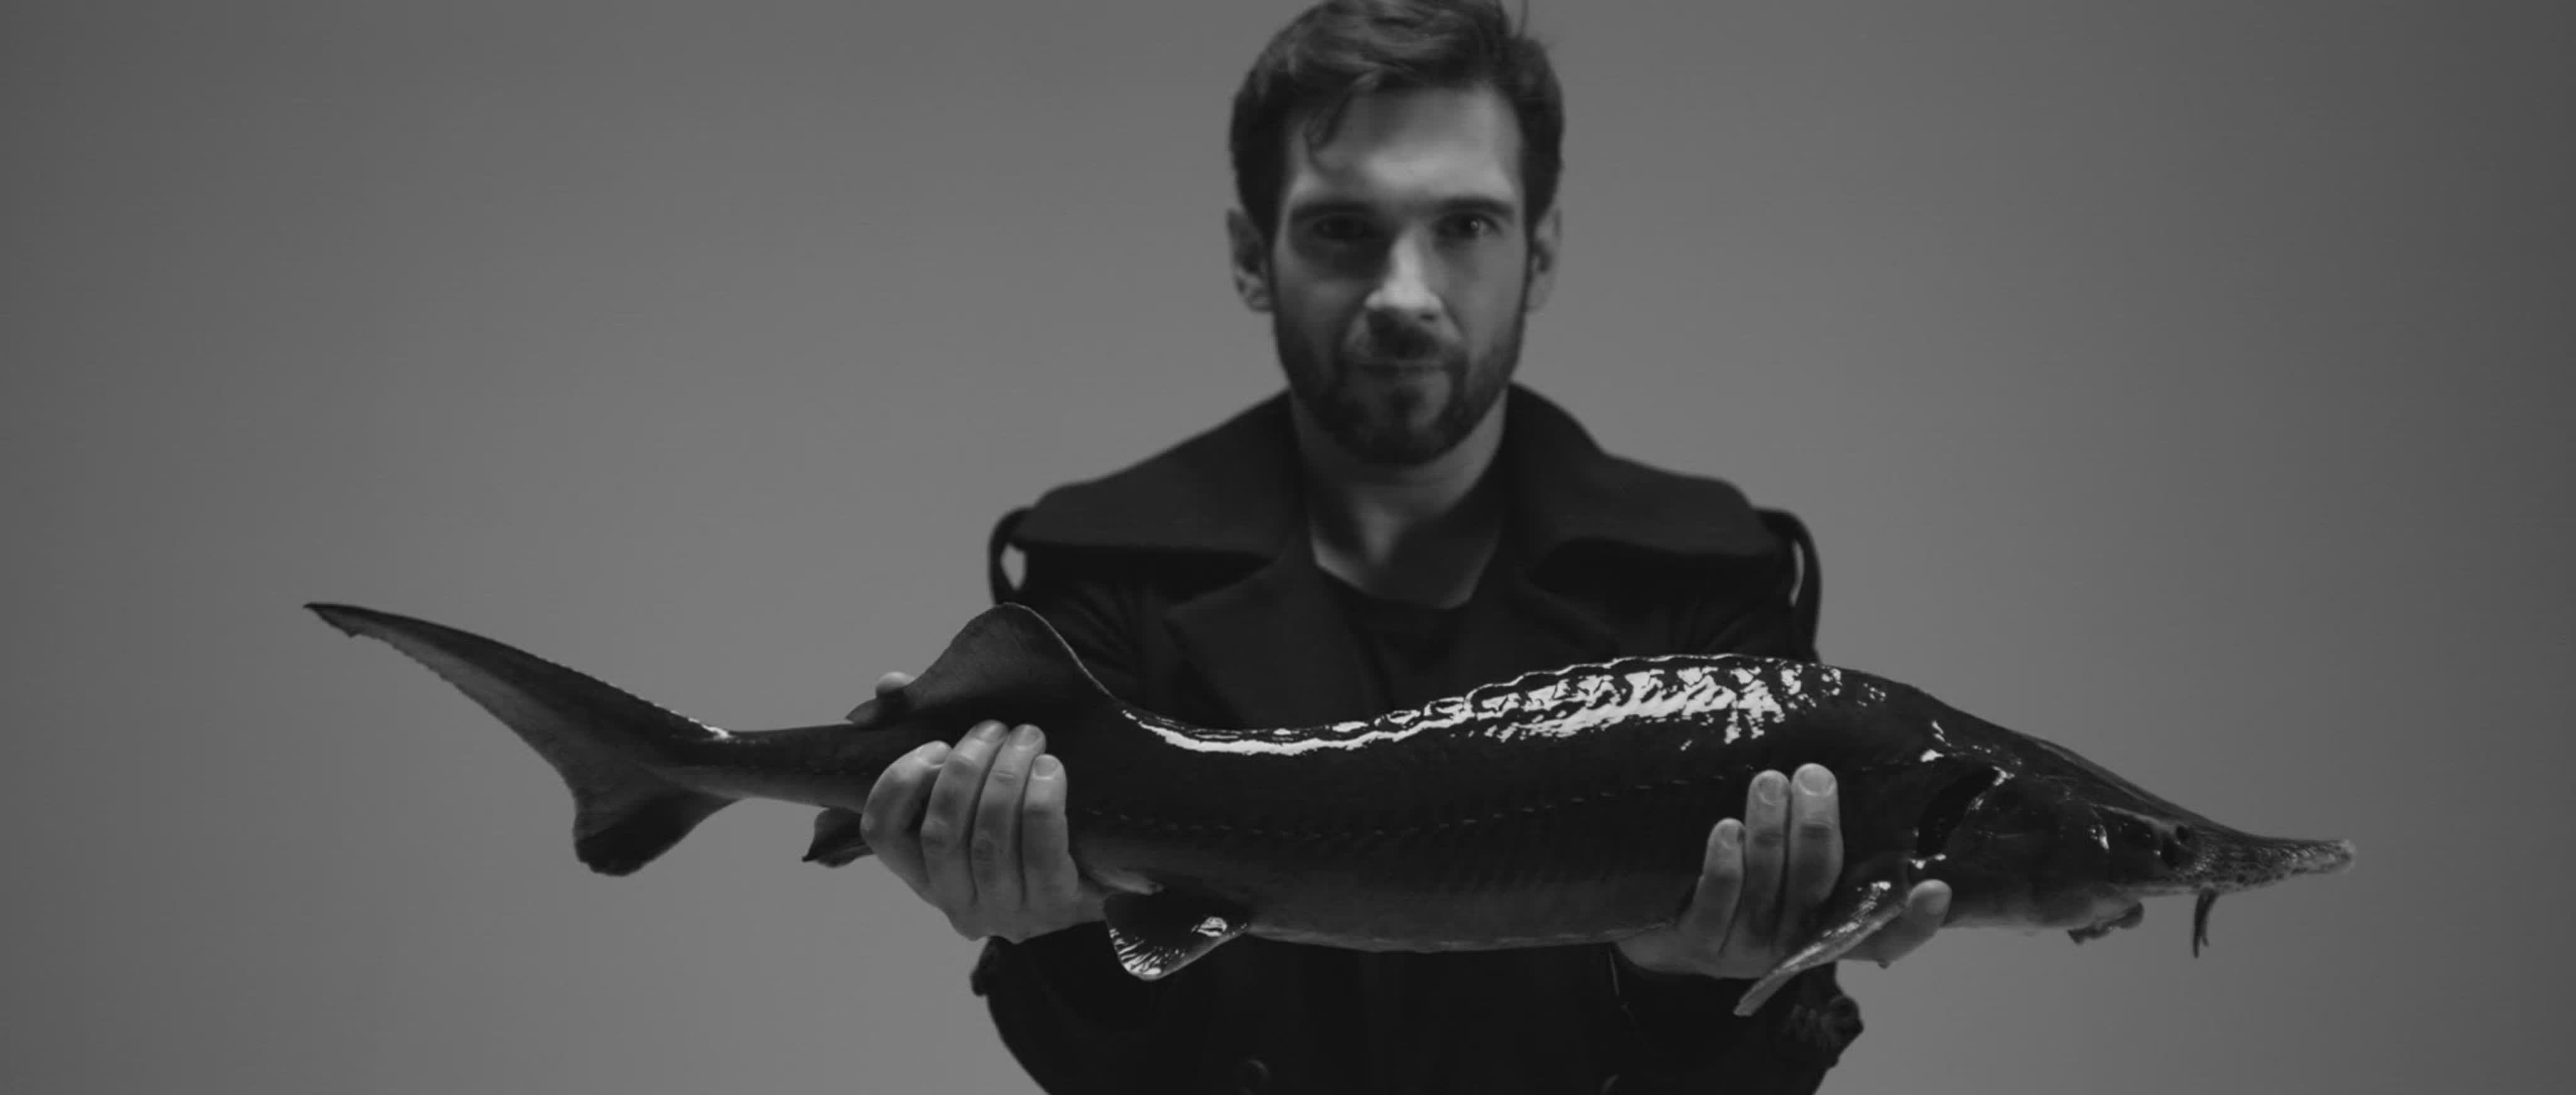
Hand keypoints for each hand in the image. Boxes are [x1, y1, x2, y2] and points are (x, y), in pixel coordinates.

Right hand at [858, 671, 1105, 941]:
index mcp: (925, 875)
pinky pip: (1040, 852)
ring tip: (1029, 736)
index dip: (900, 784)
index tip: (936, 745)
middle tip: (996, 727)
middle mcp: (957, 903)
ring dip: (1006, 777)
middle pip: (941, 833)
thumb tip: (891, 684)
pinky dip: (1041, 803)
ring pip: (989, 841)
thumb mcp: (977, 789)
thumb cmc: (1025, 824)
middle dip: (966, 770)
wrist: (1101, 874)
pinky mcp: (1054, 906)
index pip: (882, 833)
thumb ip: (930, 738)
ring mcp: (1005, 912)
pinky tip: (1050, 768)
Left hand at [1614, 764, 1949, 978]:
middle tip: (1815, 776)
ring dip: (1770, 833)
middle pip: (1817, 890)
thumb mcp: (1787, 862)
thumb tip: (1840, 752)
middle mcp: (1794, 945)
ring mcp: (1745, 949)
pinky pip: (1717, 902)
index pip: (1886, 938)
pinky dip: (1724, 863)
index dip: (1916, 922)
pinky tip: (1726, 828)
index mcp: (1829, 930)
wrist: (1664, 928)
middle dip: (1817, 830)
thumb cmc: (1743, 878)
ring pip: (1766, 890)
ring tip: (1769, 781)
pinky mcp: (1699, 944)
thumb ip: (1820, 830)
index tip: (1936, 886)